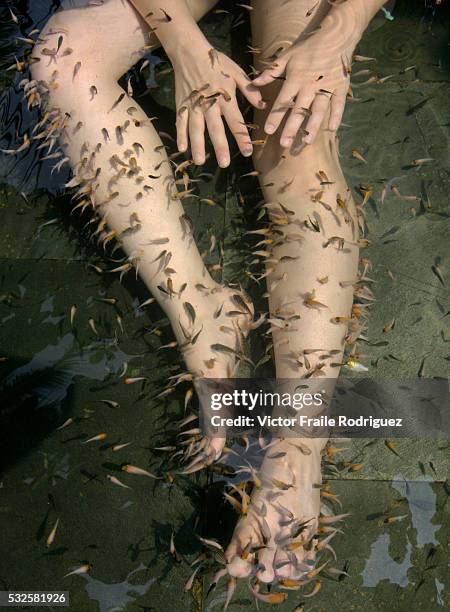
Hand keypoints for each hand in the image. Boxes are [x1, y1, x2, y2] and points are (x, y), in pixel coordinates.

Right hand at [172, 45, 264, 166]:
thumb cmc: (216, 62)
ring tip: (200, 161)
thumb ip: (249, 89)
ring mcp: (193, 104)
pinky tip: (182, 149)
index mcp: (225, 96)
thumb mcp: (237, 71)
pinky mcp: (182, 104)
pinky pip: (181, 121)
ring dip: (197, 145)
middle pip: (215, 127)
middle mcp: (209, 102)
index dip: (242, 137)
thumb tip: (262, 105)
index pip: (235, 120)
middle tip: (224, 163)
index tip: (247, 152)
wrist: (190, 51)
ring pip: (196, 128)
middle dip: (220, 146)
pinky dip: (180, 135)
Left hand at [252, 26, 357, 146]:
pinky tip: (331, 129)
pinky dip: (336, 116)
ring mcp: (327, 86)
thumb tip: (252, 83)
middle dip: (291, 127)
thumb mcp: (286, 56)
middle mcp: (310, 84)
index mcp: (296, 77)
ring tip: (306, 141)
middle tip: (284, 144)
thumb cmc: (308, 47)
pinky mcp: (341, 86)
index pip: (283, 100)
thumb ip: (270, 72)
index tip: (268, 131)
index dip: (275, 116)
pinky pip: (339, 103)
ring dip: (312, 126)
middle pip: (299, 109)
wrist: (336, 34)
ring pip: (319, 109)